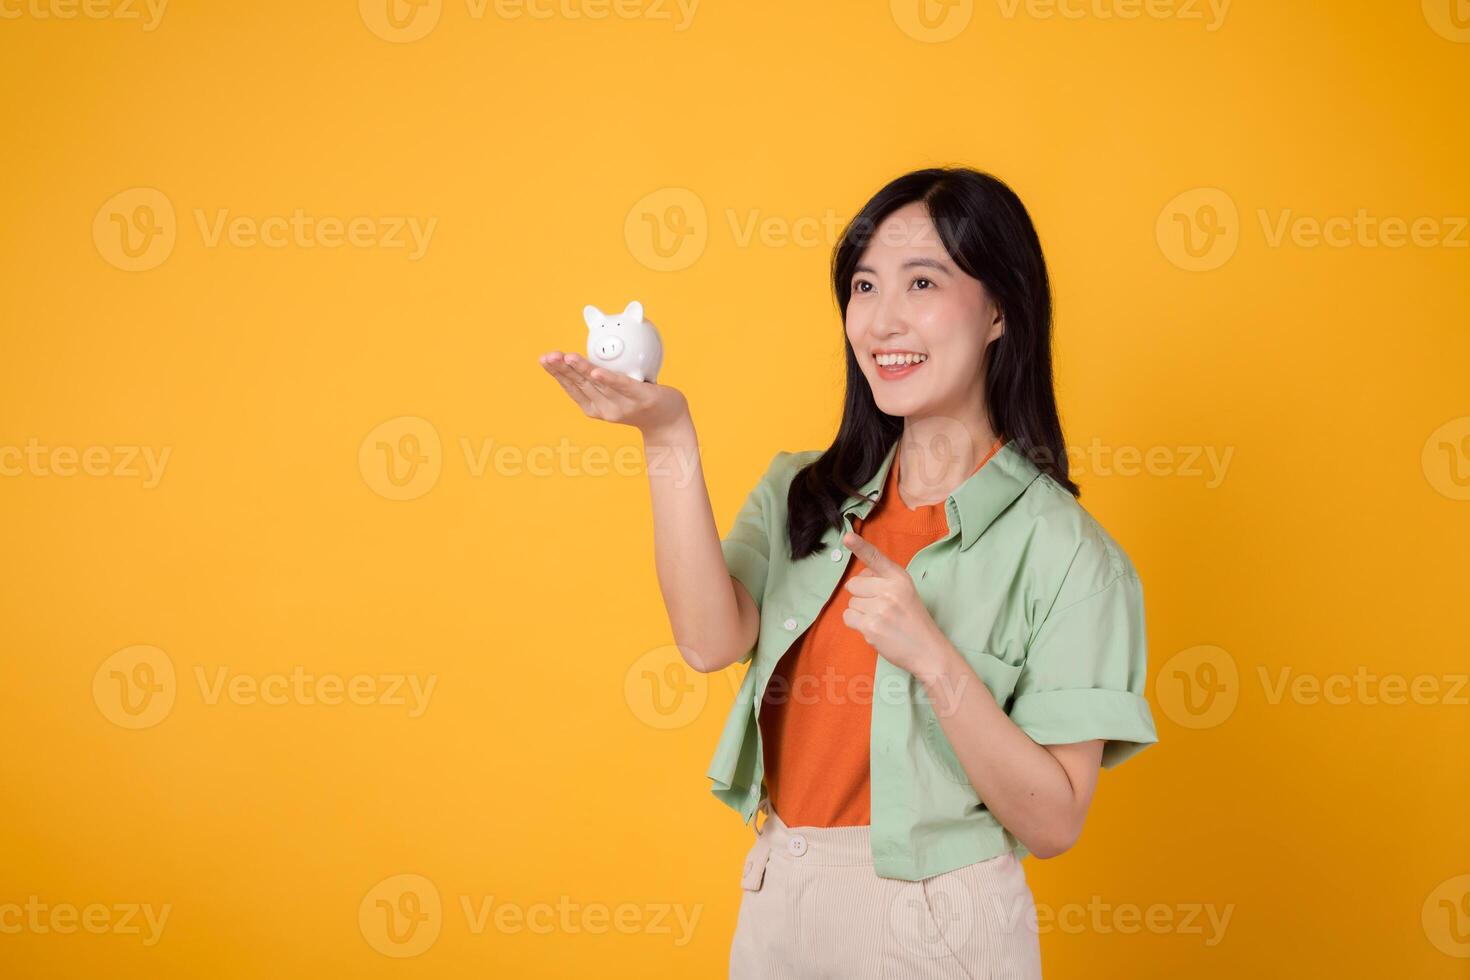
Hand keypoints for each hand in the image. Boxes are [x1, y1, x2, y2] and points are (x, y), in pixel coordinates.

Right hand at [538, 350, 689, 436]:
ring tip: (566, 357)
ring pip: (597, 384)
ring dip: (580, 369)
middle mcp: (605, 409)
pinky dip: (608, 379)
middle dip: (561, 369)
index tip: (544, 359)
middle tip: (548, 356)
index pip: (571, 387)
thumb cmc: (640, 402)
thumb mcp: (614, 392)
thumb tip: (583, 355)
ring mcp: (623, 405)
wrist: (669, 421)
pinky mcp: (641, 398)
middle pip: (580, 385)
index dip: (556, 373)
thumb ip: (600, 378)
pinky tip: (596, 372)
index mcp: (595, 407)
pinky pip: (623, 386)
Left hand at [840, 529, 949, 678]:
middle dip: (861, 596)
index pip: (876, 558)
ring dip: (861, 612)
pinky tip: (874, 628)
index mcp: (900, 578)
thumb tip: (859, 579)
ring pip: (851, 602)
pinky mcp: (871, 626)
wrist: (928, 651)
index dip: (860, 546)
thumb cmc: (914, 621)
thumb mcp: (906, 593)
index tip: (848, 537)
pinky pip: (849, 617)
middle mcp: (890, 589)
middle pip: (854, 584)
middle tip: (880, 608)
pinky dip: (857, 624)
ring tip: (881, 620)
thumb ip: (885, 582)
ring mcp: (880, 608)